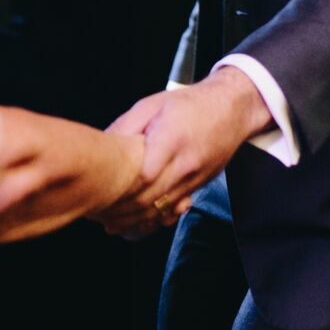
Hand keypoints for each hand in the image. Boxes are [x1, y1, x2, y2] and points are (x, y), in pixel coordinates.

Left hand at [91, 67, 270, 238]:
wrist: (231, 109)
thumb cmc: (189, 104)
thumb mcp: (151, 104)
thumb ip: (125, 126)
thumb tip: (101, 146)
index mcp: (171, 139)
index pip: (144, 174)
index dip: (120, 187)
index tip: (100, 191)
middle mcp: (185, 163)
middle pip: (151, 197)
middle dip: (122, 210)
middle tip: (97, 213)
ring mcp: (194, 178)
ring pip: (163, 209)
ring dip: (136, 220)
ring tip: (111, 223)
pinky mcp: (199, 186)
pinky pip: (175, 209)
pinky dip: (155, 220)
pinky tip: (137, 224)